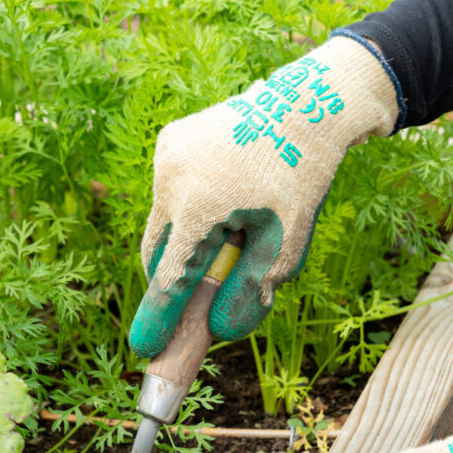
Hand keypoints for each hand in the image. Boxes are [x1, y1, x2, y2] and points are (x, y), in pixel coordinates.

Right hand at [128, 32, 401, 357]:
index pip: (170, 278)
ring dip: (187, 238)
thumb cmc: (302, 175)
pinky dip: (189, 206)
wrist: (306, 104)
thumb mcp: (286, 241)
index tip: (145, 349)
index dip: (159, 317)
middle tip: (190, 299)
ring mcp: (165, 156)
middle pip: (156, 251)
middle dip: (172, 277)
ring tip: (235, 221)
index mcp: (197, 206)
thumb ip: (251, 288)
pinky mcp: (169, 141)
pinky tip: (227, 192)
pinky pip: (170, 191)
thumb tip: (222, 330)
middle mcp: (170, 179)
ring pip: (164, 221)